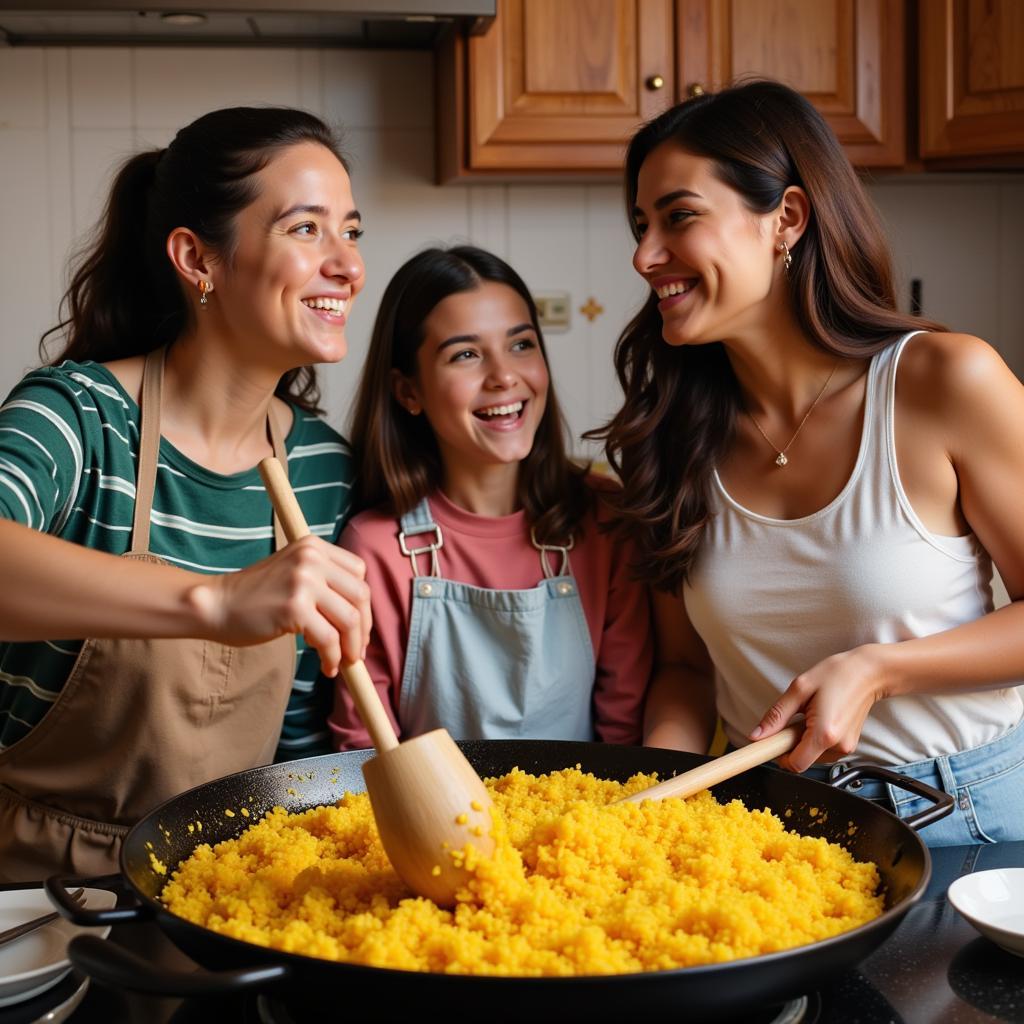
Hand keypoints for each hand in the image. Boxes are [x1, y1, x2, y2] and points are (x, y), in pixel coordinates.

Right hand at [188, 536, 370, 677]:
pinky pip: (329, 639)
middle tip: (355, 651)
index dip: (363, 604)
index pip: (358, 572)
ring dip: (350, 647)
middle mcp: (312, 558)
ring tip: (342, 662)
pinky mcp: (295, 607)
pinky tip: (326, 666)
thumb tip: (361, 619)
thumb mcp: (294, 572)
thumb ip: (325, 582)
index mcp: (313, 546)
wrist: (217, 604)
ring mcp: (304, 581)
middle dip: (363, 629)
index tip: (358, 626)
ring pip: (350, 619)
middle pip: (360, 595)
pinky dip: (332, 657)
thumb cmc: (256, 596)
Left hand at [749, 645, 887, 772]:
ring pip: (811, 757)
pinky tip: (818, 720)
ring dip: (802, 742)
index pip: (794, 764)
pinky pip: (822, 751)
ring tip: (809, 716)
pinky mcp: (849, 746)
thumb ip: (776, 715)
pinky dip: (813, 740)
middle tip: (793, 720)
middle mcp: (838, 746)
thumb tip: (758, 734)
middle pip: (802, 761)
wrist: (869, 673)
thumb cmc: (838, 675)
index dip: (778, 755)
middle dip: (790, 745)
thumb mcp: (799, 689)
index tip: (769, 743)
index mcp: (824, 734)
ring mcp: (846, 748)